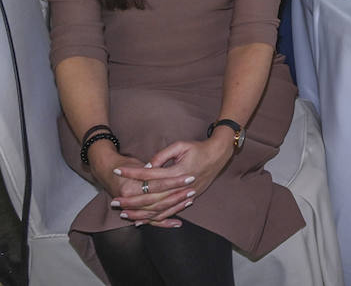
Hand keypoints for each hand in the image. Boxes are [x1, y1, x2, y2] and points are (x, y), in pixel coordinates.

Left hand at [114, 134, 234, 224]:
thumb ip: (163, 155)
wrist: (218, 155)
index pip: (150, 174)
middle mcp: (180, 186)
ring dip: (141, 212)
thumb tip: (148, 166)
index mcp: (177, 172)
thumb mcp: (181, 146)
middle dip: (131, 200)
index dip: (132, 172)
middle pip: (151, 197)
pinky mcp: (188, 199)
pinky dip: (155, 219)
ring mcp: (185, 195)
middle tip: (115, 201)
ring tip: (124, 213)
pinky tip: (142, 221)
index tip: (118, 171)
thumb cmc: (199, 148)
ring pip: (159, 208)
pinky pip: (169, 212)